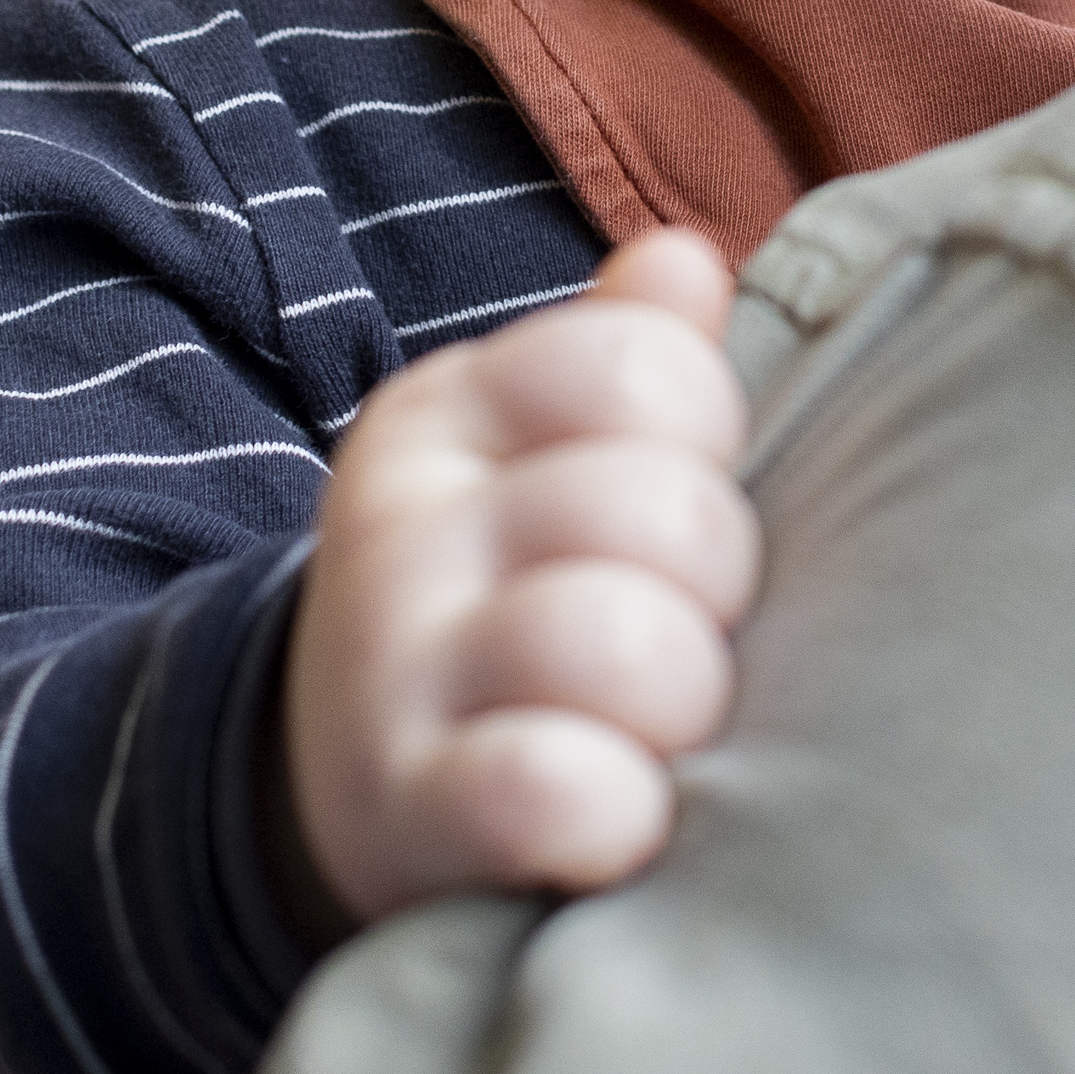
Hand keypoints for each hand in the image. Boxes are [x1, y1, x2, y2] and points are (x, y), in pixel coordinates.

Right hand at [287, 228, 758, 924]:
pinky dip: (615, 809)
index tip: (676, 495)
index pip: (643, 365)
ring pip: (624, 644)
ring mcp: (392, 667)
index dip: (706, 444)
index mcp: (451, 409)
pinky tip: (622, 812)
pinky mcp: (403, 810)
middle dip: (717, 587)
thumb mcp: (548, 454)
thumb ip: (630, 351)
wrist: (357, 779)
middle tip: (678, 630)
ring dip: (680, 703)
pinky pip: (548, 790)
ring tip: (653, 729)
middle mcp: (407, 521)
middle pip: (663, 508)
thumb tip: (683, 260)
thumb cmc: (513, 591)